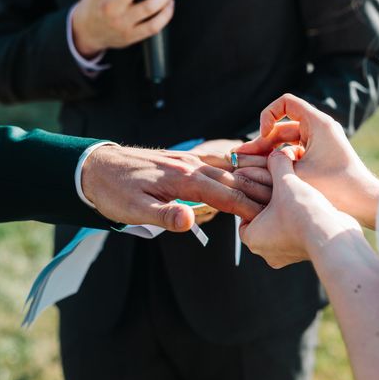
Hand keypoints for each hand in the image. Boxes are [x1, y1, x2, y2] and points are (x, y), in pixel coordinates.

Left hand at [81, 144, 270, 231]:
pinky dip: (233, 168)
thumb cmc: (114, 191)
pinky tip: (239, 171)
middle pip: (233, 179)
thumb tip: (190, 220)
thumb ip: (164, 214)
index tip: (270, 217)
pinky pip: (215, 162)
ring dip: (250, 177)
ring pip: (227, 168)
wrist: (95, 166)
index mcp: (184, 180)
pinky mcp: (181, 159)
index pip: (226, 195)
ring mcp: (187, 160)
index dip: (249, 207)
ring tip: (272, 185)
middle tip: (283, 202)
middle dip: (258, 191)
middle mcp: (190, 166)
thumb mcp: (133, 209)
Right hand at [235, 94, 378, 228]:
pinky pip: (294, 152)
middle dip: (261, 141)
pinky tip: (264, 175)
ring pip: (286, 141)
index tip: (263, 135)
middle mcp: (320, 128)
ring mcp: (320, 142)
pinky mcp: (320, 157)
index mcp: (318, 123)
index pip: (285, 102)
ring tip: (246, 167)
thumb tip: (245, 159)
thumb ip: (270, 163)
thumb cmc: (335, 187)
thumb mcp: (296, 173)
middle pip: (282, 126)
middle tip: (240, 156)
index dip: (269, 115)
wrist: (364, 202)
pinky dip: (280, 161)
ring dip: (268, 153)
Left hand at [240, 150, 362, 268]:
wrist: (334, 237)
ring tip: (297, 193)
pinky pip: (297, 233)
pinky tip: (310, 204)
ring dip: (287, 211)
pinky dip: (301, 220)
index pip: (243, 213)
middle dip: (270, 202)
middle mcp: (267, 251)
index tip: (263, 182)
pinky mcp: (305, 253)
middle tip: (280, 185)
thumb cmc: (303, 213)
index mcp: (253, 237)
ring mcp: (287, 255)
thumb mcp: (285, 181)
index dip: (252, 194)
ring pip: (281, 226)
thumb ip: (277, 164)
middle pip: (262, 219)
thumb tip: (275, 153)